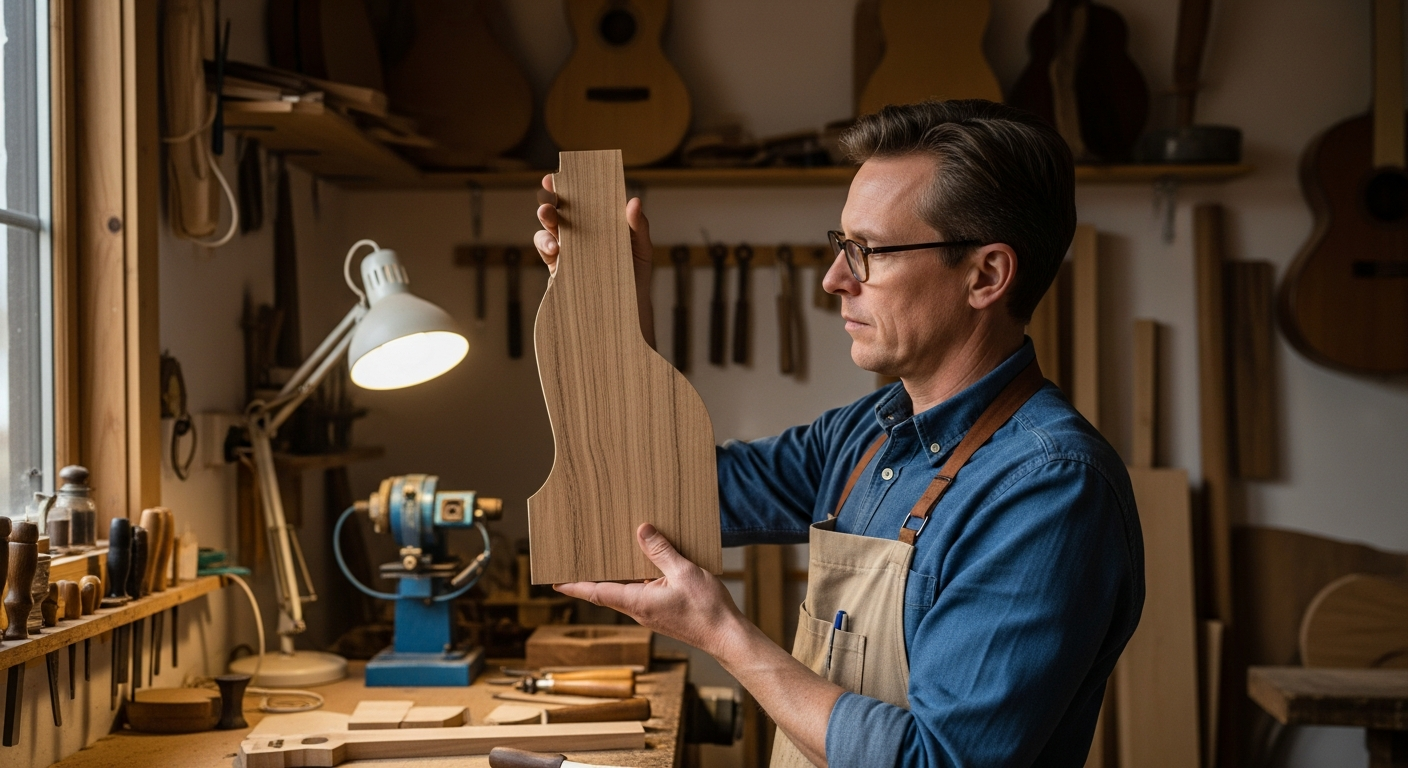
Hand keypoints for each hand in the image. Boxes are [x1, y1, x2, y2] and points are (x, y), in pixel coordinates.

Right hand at [534, 174, 656, 347]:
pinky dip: (546, 245)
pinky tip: (554, 247)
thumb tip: (634, 201)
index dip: (568, 186)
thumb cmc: (635, 277)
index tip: (557, 175)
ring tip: (548, 217)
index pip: (581, 200)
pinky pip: (546, 252)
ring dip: (545, 220)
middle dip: (551, 200)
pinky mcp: (558, 269)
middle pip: (560, 211)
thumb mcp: (641, 250)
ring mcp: (567, 251)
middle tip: (548, 194)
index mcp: (598, 223)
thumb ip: (638, 227)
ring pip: (549, 229)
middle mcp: (580, 234)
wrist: (626, 313)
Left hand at [554, 524, 744, 657]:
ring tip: (606, 556)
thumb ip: (661, 551)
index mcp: (637, 602)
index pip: (597, 592)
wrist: (726, 636)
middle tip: (576, 560)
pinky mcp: (662, 611)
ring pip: (625, 591)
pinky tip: (643, 563)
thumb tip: (641, 531)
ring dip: (614, 576)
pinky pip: (642, 592)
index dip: (575, 586)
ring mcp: (650, 612)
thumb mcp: (683, 572)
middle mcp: (639, 610)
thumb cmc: (706, 609)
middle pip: (607, 591)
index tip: (555, 582)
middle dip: (591, 577)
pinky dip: (636, 578)